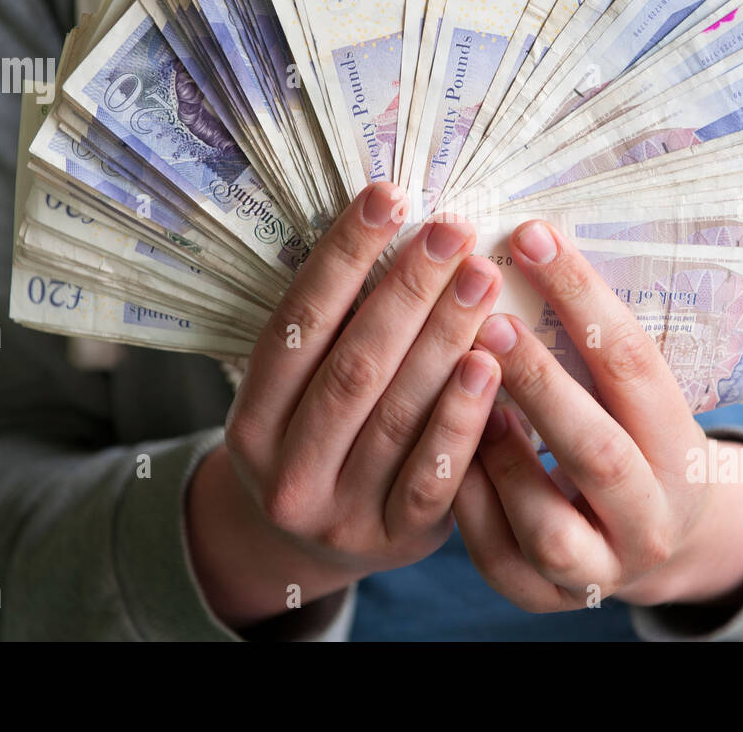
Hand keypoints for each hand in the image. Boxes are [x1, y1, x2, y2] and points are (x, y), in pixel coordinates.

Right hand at [187, 182, 503, 628]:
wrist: (313, 546)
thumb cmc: (317, 438)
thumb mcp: (296, 394)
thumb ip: (334, 330)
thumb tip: (394, 223)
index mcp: (251, 423)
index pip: (297, 326)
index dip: (343, 257)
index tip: (388, 197)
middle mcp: (286, 472)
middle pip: (352, 367)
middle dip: (407, 290)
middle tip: (454, 229)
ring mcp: (341, 513)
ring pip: (396, 415)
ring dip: (444, 339)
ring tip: (482, 277)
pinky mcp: (397, 540)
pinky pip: (434, 476)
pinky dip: (462, 417)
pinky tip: (491, 363)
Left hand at [454, 220, 742, 613]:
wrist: (658, 543)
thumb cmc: (633, 440)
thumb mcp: (638, 398)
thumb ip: (592, 344)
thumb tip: (525, 239)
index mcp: (683, 451)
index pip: (636, 366)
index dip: (583, 298)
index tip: (531, 236)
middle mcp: (651, 519)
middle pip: (597, 452)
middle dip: (539, 381)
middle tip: (487, 317)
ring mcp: (601, 569)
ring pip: (546, 522)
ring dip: (498, 452)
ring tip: (463, 388)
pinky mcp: (546, 598)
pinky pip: (498, 555)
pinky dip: (467, 498)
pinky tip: (444, 444)